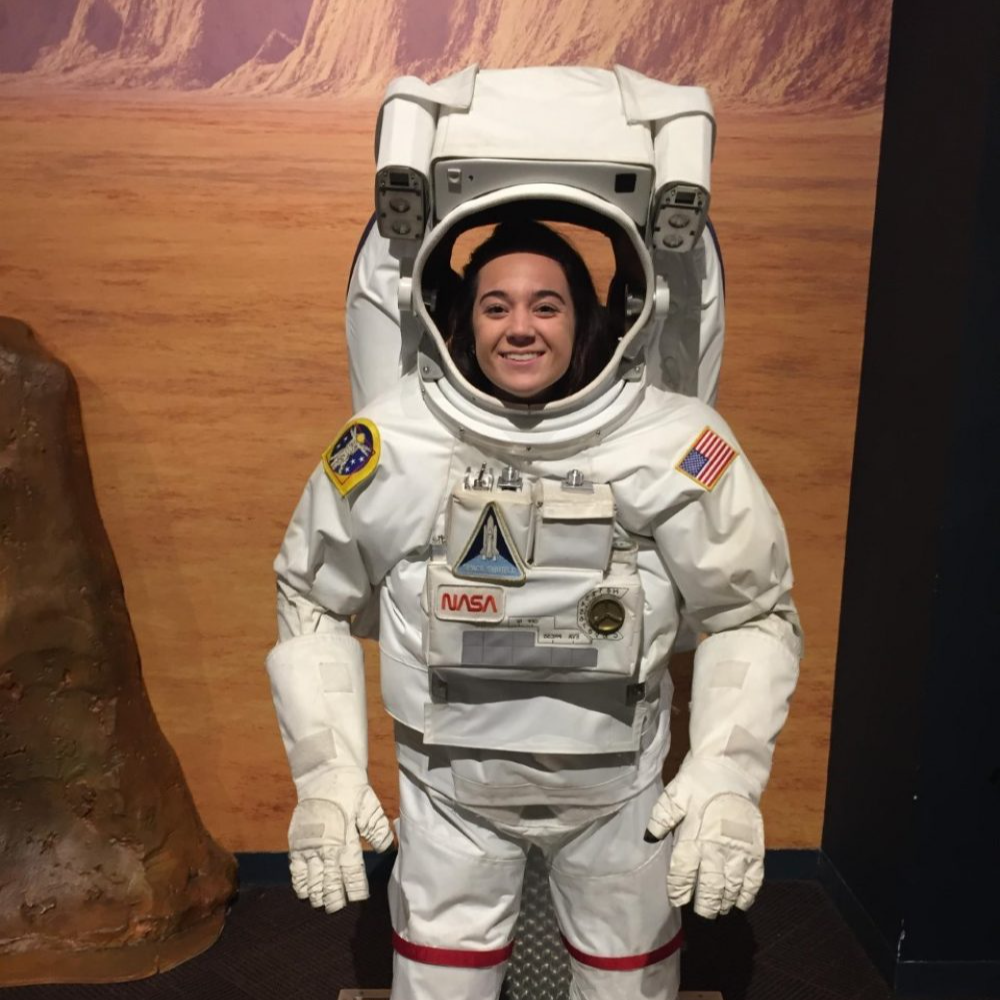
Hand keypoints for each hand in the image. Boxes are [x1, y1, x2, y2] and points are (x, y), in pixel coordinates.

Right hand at [288, 780, 392, 912]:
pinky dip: (299, 882)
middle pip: (329, 881)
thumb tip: (387, 848)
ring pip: (311, 879)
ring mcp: (308, 846)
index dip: (355, 889)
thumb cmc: (350, 790)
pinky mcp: (296, 842)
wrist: (324, 774)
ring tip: (321, 904)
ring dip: (316, 894)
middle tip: (338, 908)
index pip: (351, 872)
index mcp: (346, 839)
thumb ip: (377, 829)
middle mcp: (326, 847)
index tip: (359, 899)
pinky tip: (304, 892)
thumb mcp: (369, 805)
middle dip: (334, 898)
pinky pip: (295, 869)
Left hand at [647, 788, 764, 918]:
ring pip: (731, 887)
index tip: (676, 900)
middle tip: (700, 914)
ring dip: (723, 902)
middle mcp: (716, 849)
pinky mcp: (755, 849)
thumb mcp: (673, 794)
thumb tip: (649, 837)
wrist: (732, 768)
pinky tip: (740, 901)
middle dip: (703, 904)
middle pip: (709, 887)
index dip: (678, 890)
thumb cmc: (699, 781)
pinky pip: (754, 879)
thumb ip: (661, 817)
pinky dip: (748, 894)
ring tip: (717, 910)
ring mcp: (738, 851)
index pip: (682, 873)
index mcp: (693, 836)